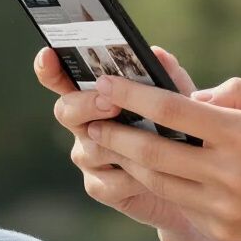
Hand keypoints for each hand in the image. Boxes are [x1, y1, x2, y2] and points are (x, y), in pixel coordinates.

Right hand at [35, 45, 210, 240]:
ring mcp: (89, 157)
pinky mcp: (100, 187)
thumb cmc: (181, 129)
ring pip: (91, 147)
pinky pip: (108, 182)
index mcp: (97, 97)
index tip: (48, 54)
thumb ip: (169, 78)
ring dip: (121, 143)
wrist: (193, 180)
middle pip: (66, 110)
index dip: (51, 68)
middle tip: (112, 103)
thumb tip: (159, 53)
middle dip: (86, 105)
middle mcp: (85, 125)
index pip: (65, 79)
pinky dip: (133, 177)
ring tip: (150, 139)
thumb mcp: (181, 100)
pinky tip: (155, 174)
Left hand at [85, 74, 240, 240]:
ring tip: (109, 142)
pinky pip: (178, 202)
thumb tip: (195, 97)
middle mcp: (228, 172)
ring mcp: (221, 207)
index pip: (173, 110)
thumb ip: (239, 94)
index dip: (132, 95)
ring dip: (126, 160)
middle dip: (114, 132)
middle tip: (90, 119)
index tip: (105, 83)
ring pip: (156, 180)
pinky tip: (147, 168)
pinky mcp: (221, 230)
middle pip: (151, 149)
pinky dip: (157, 183)